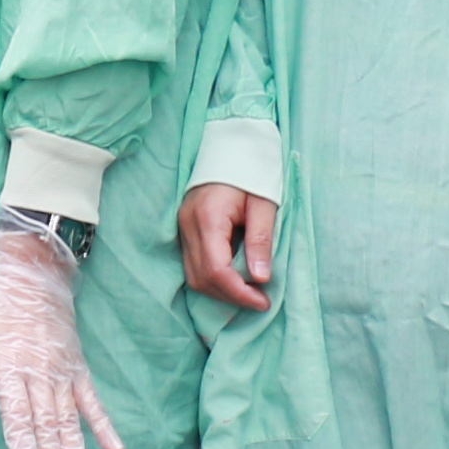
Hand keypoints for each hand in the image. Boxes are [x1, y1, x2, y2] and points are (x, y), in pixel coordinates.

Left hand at [0, 220, 122, 448]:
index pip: (16, 413)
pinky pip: (92, 400)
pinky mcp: (77, 369)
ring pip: (69, 418)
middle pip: (45, 423)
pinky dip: (103, 424)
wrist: (32, 271)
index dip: (22, 443)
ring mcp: (61, 373)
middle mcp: (39, 373)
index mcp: (9, 365)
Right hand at [179, 182, 277, 310]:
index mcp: (208, 217)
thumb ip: (261, 240)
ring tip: (249, 291)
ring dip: (221, 289)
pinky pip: (193, 265)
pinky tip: (235, 276)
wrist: (231, 147)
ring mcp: (183, 227)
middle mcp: (188, 225)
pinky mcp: (185, 229)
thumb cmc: (251, 172)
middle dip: (230, 296)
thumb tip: (261, 278)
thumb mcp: (265, 204)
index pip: (215, 270)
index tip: (263, 301)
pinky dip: (214, 278)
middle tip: (260, 301)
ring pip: (193, 276)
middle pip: (201, 278)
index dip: (239, 293)